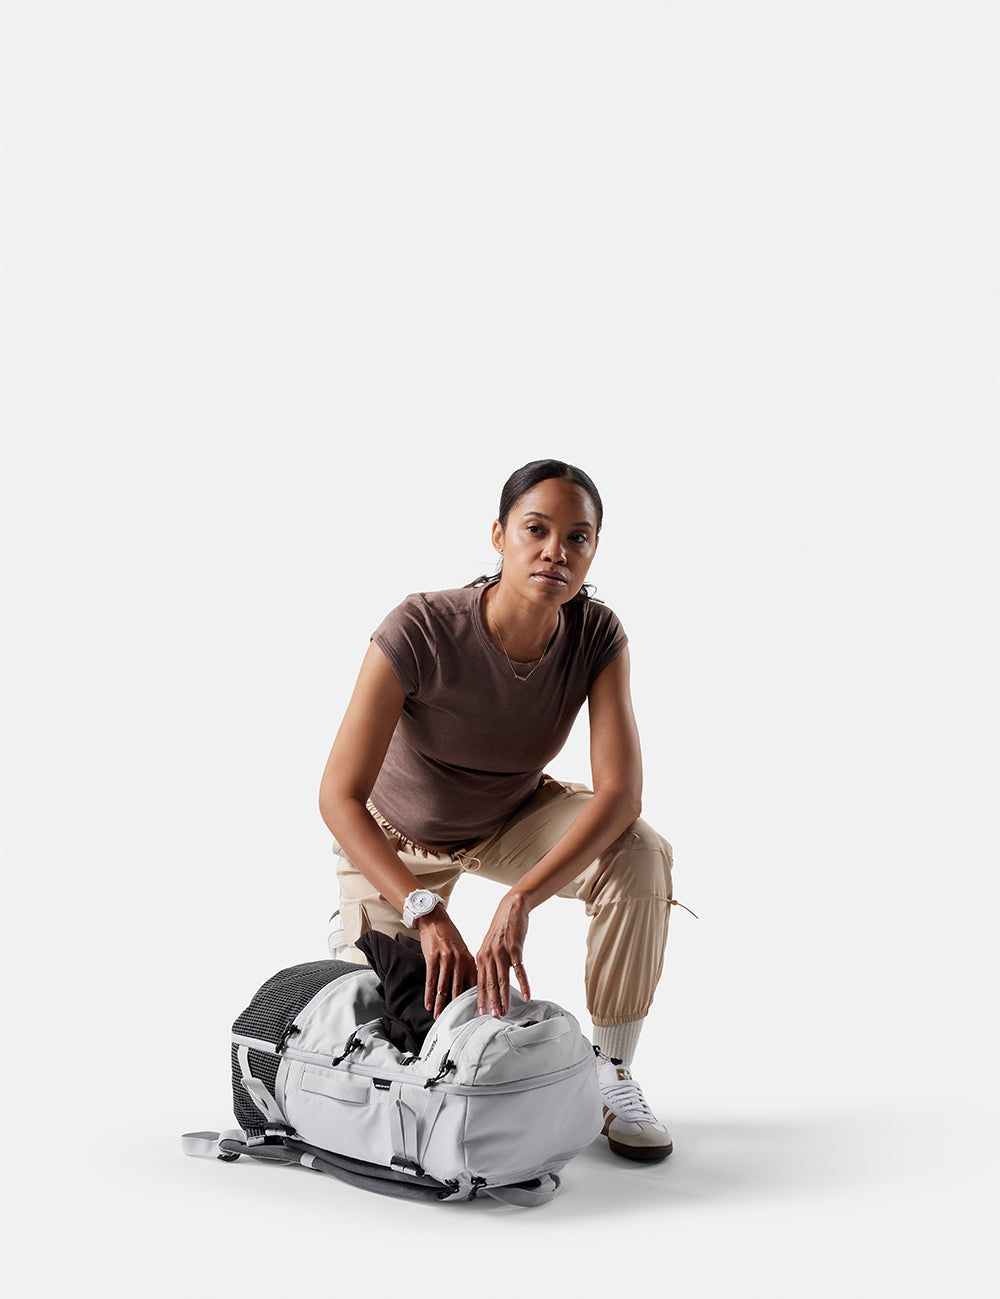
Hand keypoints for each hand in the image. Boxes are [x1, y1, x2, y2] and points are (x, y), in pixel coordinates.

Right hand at [415, 908, 476, 1018]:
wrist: (435, 920)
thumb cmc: (450, 937)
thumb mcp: (463, 951)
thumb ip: (467, 968)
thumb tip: (472, 987)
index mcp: (469, 960)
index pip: (474, 984)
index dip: (475, 1000)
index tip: (476, 1014)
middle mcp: (459, 961)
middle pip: (459, 989)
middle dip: (458, 1007)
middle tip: (458, 1021)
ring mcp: (446, 960)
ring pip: (444, 987)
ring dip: (441, 1004)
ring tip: (439, 1017)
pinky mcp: (432, 958)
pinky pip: (431, 980)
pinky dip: (429, 994)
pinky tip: (428, 1004)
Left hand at [476, 891, 530, 1016]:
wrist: (511, 908)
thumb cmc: (501, 929)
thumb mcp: (489, 945)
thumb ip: (488, 962)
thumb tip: (487, 981)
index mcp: (481, 956)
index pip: (478, 981)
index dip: (480, 997)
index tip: (480, 1012)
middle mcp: (489, 955)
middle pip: (489, 983)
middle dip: (491, 1002)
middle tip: (493, 1017)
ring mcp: (502, 952)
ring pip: (502, 979)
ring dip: (504, 997)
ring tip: (506, 1011)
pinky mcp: (515, 949)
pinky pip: (519, 970)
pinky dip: (524, 984)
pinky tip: (527, 995)